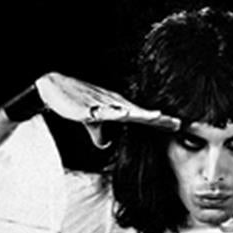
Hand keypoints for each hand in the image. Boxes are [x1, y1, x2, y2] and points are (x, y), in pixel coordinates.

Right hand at [35, 72, 180, 148]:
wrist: (54, 88)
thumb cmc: (75, 102)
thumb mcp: (91, 122)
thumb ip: (100, 134)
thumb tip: (105, 145)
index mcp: (117, 108)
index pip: (143, 116)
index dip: (160, 121)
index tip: (178, 126)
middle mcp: (114, 103)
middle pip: (141, 112)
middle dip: (159, 118)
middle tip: (177, 123)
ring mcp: (102, 103)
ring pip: (126, 109)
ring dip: (142, 114)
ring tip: (158, 117)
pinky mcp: (89, 106)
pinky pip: (104, 110)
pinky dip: (115, 111)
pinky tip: (125, 114)